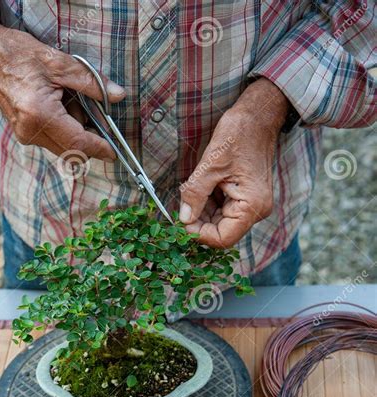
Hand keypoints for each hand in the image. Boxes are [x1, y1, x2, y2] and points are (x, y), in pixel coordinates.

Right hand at [0, 16, 125, 159]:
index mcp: (40, 114)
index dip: (98, 148)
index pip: (77, 142)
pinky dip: (63, 127)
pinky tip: (58, 104)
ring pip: (63, 146)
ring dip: (75, 130)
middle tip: (96, 115)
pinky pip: (52, 139)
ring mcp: (25, 135)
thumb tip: (118, 95)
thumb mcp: (60, 63)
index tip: (113, 153)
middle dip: (88, 139)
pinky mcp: (23, 134)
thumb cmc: (19, 55)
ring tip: (69, 99)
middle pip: (71, 150)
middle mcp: (31, 131)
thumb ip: (91, 82)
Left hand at [179, 78, 288, 247]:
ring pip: (220, 222)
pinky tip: (200, 190)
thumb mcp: (210, 164)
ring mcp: (252, 204)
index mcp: (252, 205)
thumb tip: (183, 218)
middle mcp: (256, 210)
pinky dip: (208, 205)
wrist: (257, 116)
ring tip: (190, 194)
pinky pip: (224, 211)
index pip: (223, 238)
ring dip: (202, 214)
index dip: (200, 235)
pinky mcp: (246, 198)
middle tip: (180, 209)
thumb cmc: (239, 134)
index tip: (182, 223)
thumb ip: (195, 194)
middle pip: (221, 232)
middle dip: (199, 223)